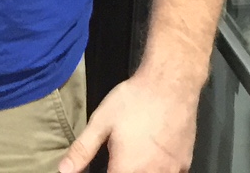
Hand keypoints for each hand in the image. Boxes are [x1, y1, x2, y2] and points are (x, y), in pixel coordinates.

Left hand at [58, 73, 197, 172]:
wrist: (170, 84)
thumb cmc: (135, 100)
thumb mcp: (100, 121)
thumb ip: (82, 150)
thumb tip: (64, 170)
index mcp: (127, 168)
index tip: (108, 165)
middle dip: (123, 170)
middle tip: (121, 156)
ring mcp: (171, 171)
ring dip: (141, 170)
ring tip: (134, 156)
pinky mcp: (185, 165)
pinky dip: (160, 170)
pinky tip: (153, 158)